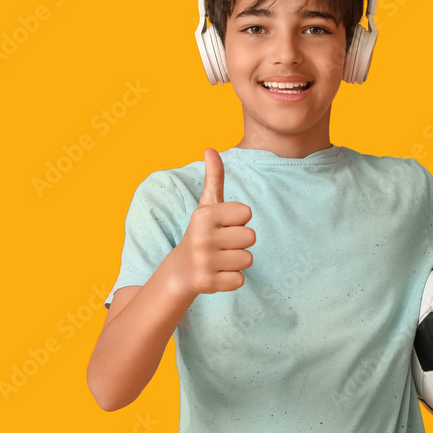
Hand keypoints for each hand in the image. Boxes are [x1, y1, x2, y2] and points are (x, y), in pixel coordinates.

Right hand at [167, 148, 255, 295]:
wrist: (181, 270)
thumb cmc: (202, 232)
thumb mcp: (207, 205)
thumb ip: (214, 178)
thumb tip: (209, 148)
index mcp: (205, 215)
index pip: (247, 213)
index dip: (239, 220)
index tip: (223, 226)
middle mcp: (202, 237)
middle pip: (251, 237)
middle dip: (240, 242)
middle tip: (223, 245)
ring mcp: (204, 261)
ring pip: (248, 259)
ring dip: (237, 261)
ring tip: (220, 259)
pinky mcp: (208, 283)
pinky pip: (240, 280)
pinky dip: (232, 279)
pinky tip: (218, 274)